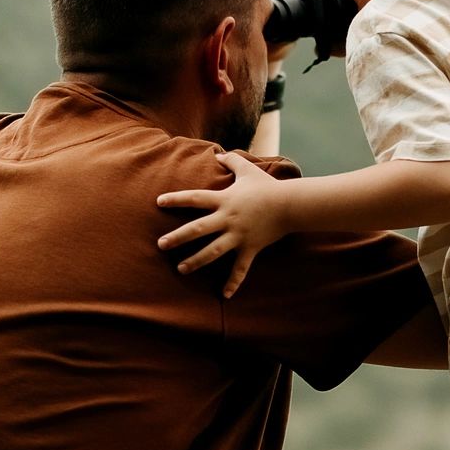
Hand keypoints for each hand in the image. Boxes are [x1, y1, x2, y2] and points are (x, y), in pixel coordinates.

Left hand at [157, 152, 293, 297]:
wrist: (290, 204)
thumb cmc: (268, 187)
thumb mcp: (248, 170)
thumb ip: (232, 161)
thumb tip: (219, 154)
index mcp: (224, 200)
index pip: (195, 199)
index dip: (176, 199)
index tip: (159, 202)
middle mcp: (227, 219)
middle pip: (197, 229)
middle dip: (177, 238)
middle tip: (161, 244)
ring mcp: (238, 235)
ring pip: (213, 251)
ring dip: (196, 261)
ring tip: (181, 269)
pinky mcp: (250, 248)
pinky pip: (240, 268)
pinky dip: (233, 282)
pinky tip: (224, 294)